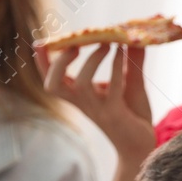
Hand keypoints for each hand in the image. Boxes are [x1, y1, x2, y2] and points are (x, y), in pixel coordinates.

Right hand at [35, 43, 155, 163]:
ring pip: (81, 85)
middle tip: (74, 45)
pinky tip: (122, 51)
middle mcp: (82, 103)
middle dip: (58, 63)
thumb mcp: (131, 83)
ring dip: (92, 60)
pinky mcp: (115, 114)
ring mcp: (98, 109)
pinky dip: (115, 67)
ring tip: (106, 43)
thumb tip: (134, 36)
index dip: (41, 63)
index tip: (39, 42)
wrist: (142, 144)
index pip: (52, 80)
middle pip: (53, 85)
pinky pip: (112, 88)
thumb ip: (132, 61)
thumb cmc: (132, 114)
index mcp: (78, 97)